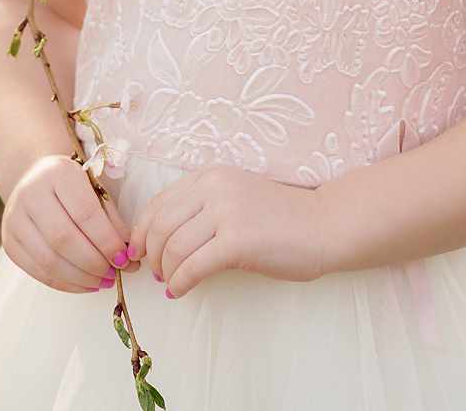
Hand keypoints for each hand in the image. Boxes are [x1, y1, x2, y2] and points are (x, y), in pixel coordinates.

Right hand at [0, 153, 136, 293]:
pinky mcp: (10, 242)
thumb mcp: (96, 190)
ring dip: (81, 277)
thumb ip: (111, 219)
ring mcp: (14, 219)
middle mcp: (30, 193)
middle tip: (116, 273)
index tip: (125, 258)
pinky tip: (86, 284)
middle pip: (63, 238)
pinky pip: (38, 271)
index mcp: (57, 173)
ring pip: (49, 259)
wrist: (36, 180)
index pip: (85, 213)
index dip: (107, 241)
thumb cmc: (74, 188)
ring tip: (104, 281)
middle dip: (94, 262)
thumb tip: (126, 255)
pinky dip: (65, 283)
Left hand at [127, 164, 328, 296]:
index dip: (141, 232)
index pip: (158, 203)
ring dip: (166, 272)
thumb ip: (201, 209)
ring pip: (172, 248)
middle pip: (159, 226)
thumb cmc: (282, 220)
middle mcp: (214, 188)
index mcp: (210, 176)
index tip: (140, 253)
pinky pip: (192, 267)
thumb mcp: (235, 199)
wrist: (325, 226)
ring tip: (172, 283)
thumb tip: (159, 241)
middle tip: (157, 273)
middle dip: (150, 255)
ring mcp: (226, 212)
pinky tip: (181, 291)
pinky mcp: (238, 241)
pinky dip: (180, 283)